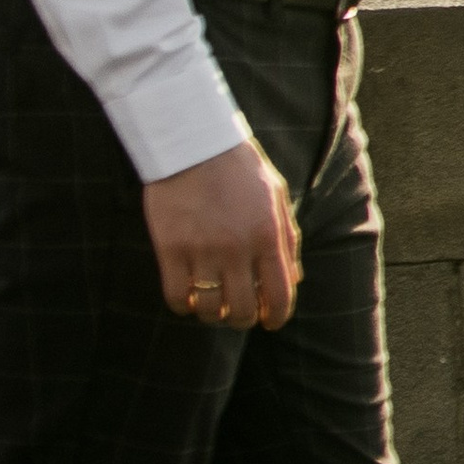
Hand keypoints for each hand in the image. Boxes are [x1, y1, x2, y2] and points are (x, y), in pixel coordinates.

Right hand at [142, 137, 302, 328]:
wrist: (194, 142)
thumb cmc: (239, 169)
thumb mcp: (275, 196)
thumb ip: (287, 239)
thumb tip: (293, 280)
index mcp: (268, 235)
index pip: (280, 297)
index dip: (276, 317)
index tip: (269, 321)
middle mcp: (237, 248)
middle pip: (242, 311)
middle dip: (242, 319)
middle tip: (236, 311)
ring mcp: (202, 250)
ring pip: (208, 310)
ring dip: (211, 314)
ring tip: (211, 304)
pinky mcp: (170, 248)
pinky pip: (176, 297)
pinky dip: (183, 305)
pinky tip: (187, 295)